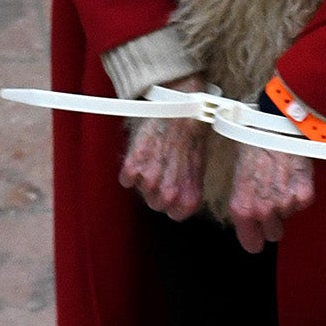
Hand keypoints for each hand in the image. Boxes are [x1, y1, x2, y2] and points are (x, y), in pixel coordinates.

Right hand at [118, 73, 207, 220]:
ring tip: (155, 156)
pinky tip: (142, 153)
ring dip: (144, 177)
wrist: (180, 110)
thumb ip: (188, 185)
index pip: (175, 215)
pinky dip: (130, 167)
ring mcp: (149, 181)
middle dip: (157, 189)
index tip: (172, 189)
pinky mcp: (131, 167)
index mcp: (189, 197)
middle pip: (155, 204)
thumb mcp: (199, 166)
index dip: (173, 202)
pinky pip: (126, 178)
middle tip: (162, 168)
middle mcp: (169, 194)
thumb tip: (181, 195)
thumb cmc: (193, 134)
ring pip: (140, 191)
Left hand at [229, 140, 314, 251]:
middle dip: (273, 220)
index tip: (258, 236)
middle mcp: (263, 210)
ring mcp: (285, 203)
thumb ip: (244, 200)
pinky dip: (301, 192)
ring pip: (289, 216)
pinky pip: (303, 203)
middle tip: (271, 198)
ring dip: (286, 203)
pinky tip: (293, 175)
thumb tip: (249, 216)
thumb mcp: (237, 174)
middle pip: (274, 234)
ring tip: (281, 179)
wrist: (274, 124)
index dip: (255, 239)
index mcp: (242, 207)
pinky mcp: (305, 195)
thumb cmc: (252, 143)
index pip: (252, 244)